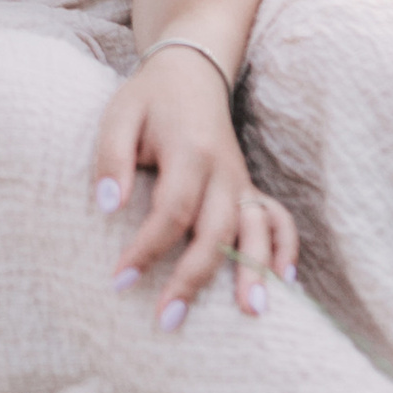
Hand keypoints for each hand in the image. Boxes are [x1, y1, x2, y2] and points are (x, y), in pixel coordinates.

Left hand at [92, 54, 297, 330]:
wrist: (191, 72)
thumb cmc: (148, 100)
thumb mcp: (118, 117)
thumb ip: (111, 159)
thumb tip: (106, 207)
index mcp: (190, 152)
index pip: (171, 210)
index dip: (146, 249)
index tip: (119, 280)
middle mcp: (224, 171)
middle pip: (216, 231)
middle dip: (193, 279)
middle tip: (168, 320)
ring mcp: (242, 181)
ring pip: (256, 230)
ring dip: (255, 271)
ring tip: (250, 315)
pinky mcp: (249, 190)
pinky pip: (278, 220)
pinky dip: (287, 249)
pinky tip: (284, 284)